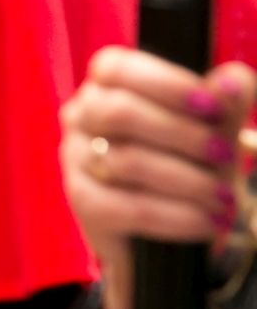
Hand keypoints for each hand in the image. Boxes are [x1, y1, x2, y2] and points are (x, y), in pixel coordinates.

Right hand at [60, 48, 253, 308]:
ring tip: (228, 200)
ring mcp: (73, 163)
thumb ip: (225, 103)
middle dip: (178, 133)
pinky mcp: (82, 208)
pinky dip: (171, 215)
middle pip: (115, 111)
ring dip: (184, 180)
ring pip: (121, 160)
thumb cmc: (193, 170)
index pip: (116, 66)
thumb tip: (236, 75)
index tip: (212, 102)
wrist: (168, 242)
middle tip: (228, 157)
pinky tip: (209, 224)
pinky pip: (121, 207)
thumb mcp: (214, 134)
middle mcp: (80, 119)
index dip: (162, 80)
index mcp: (108, 87)